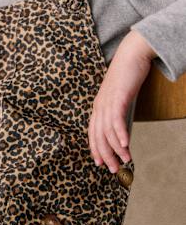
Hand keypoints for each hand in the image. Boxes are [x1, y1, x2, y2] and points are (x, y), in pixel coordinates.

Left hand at [88, 30, 155, 172]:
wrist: (131, 55)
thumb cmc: (127, 76)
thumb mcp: (120, 98)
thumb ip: (119, 113)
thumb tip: (122, 131)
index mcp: (98, 106)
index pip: (93, 133)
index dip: (95, 149)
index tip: (101, 164)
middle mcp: (99, 106)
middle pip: (98, 136)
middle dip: (106, 155)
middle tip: (114, 170)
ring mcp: (107, 101)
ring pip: (107, 131)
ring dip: (116, 149)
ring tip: (124, 161)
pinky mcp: (117, 97)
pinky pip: (116, 119)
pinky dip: (120, 134)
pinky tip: (125, 145)